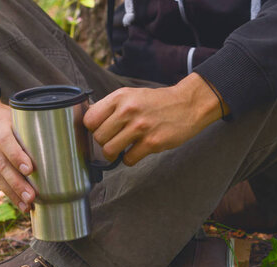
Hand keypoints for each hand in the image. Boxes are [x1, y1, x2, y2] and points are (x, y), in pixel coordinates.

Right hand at [0, 82, 35, 211]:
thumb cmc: (2, 115)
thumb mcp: (14, 115)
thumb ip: (30, 129)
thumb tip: (60, 145)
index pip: (6, 141)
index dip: (17, 156)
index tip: (29, 170)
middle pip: (1, 164)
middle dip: (17, 183)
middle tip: (32, 197)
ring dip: (12, 193)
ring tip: (27, 205)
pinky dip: (5, 191)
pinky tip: (17, 201)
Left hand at [84, 73, 228, 165]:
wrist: (187, 105)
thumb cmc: (158, 103)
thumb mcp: (132, 95)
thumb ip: (111, 107)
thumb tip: (89, 121)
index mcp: (120, 97)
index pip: (89, 119)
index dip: (93, 129)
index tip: (102, 130)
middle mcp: (128, 111)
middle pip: (98, 138)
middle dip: (105, 143)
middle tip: (116, 140)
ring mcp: (140, 127)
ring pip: (109, 151)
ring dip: (115, 154)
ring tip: (124, 148)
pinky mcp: (152, 142)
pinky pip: (128, 160)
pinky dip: (130, 159)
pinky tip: (138, 151)